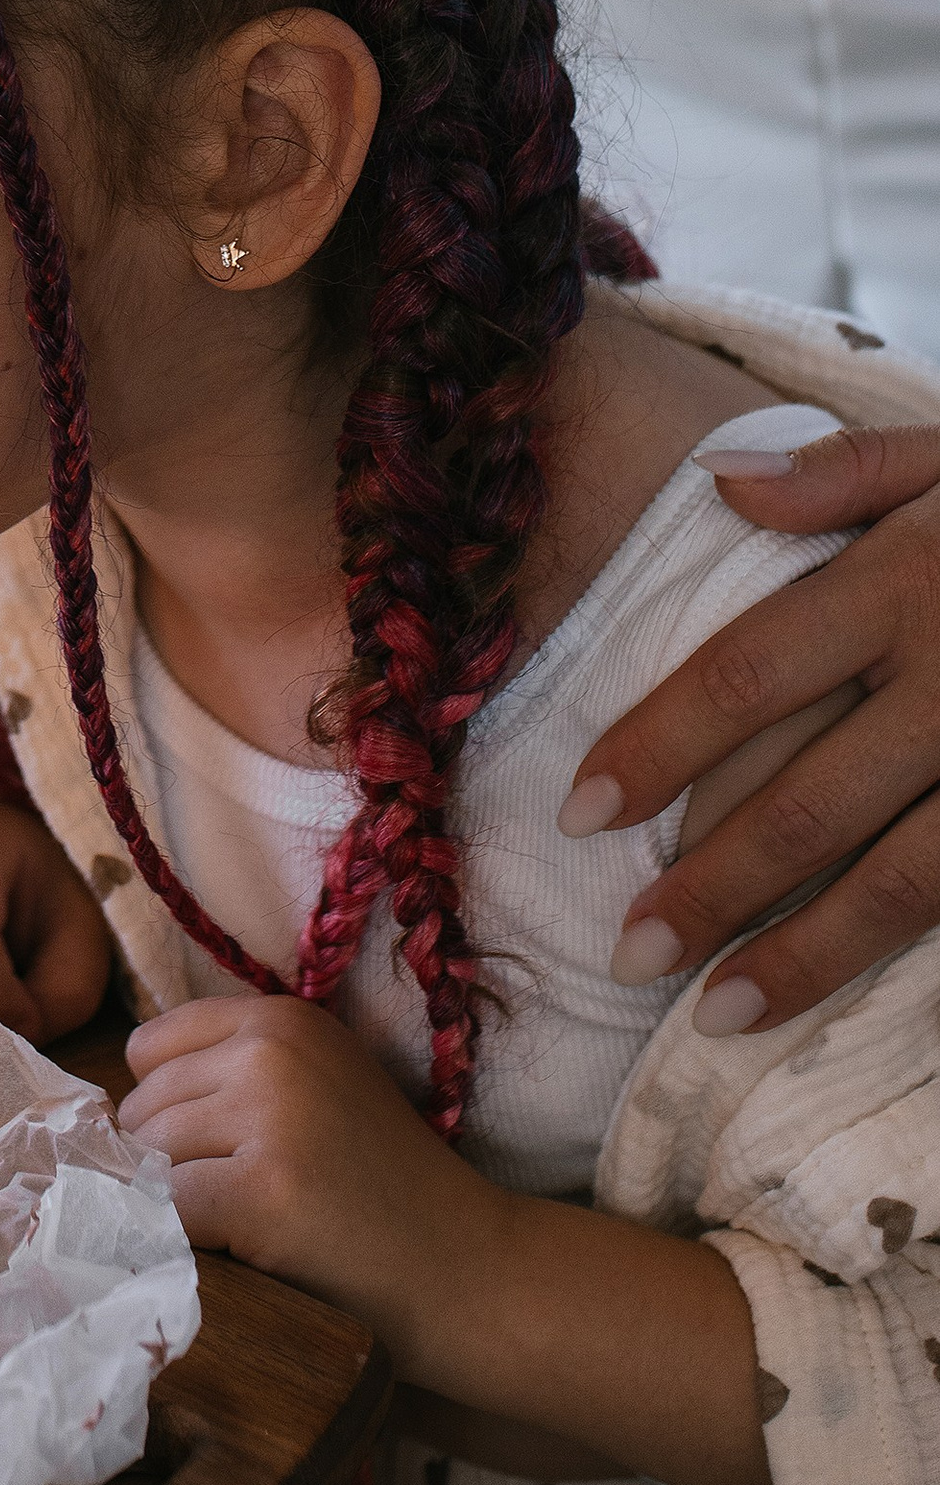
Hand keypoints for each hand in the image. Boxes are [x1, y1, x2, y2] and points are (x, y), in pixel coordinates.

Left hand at [118, 995, 778, 1484]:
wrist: (467, 1270)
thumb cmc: (381, 1191)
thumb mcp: (315, 1092)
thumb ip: (230, 1075)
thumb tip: (106, 1109)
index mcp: (282, 1017)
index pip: (149, 1046)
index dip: (167, 1107)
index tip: (213, 1150)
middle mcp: (271, 1051)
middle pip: (141, 1105)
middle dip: (168, 1161)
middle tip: (242, 1202)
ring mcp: (267, 1116)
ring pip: (145, 1158)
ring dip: (177, 1203)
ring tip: (250, 1227)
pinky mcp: (259, 1189)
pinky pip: (165, 1209)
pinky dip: (186, 1240)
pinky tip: (243, 1252)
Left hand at [564, 424, 939, 1030]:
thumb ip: (844, 472)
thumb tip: (715, 489)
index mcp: (911, 577)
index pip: (747, 672)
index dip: (656, 746)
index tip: (578, 812)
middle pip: (810, 799)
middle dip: (710, 886)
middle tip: (623, 954)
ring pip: (902, 878)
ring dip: (804, 954)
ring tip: (717, 1012)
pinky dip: (916, 955)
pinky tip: (852, 1004)